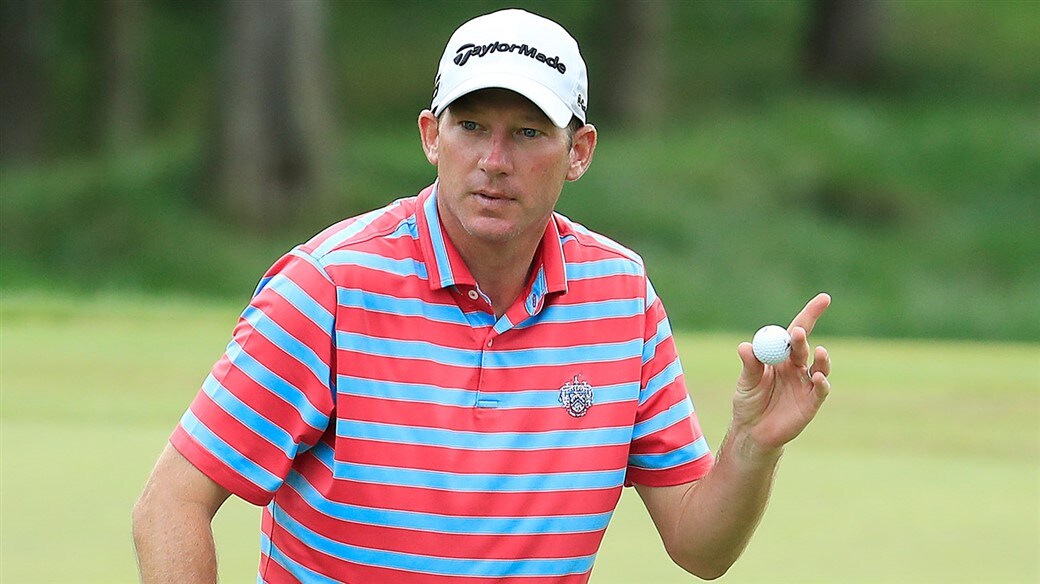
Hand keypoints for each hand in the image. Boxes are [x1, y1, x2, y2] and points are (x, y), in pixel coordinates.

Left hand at [731, 293, 831, 455]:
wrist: (752, 432)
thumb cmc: (748, 402)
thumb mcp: (746, 383)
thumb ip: (750, 366)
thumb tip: (745, 347)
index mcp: (780, 356)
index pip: (796, 331)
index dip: (811, 314)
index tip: (824, 298)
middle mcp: (796, 367)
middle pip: (804, 347)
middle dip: (803, 338)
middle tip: (798, 332)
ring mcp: (806, 384)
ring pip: (819, 366)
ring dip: (818, 358)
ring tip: (816, 352)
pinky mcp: (812, 402)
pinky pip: (821, 389)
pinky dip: (821, 381)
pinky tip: (817, 377)